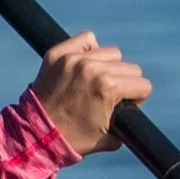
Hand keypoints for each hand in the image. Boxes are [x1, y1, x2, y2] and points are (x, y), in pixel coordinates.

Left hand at [31, 30, 152, 159]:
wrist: (36, 135)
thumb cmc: (73, 140)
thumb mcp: (111, 138)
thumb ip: (128, 121)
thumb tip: (134, 107)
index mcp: (108, 87)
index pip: (143, 85)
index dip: (137, 100)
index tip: (125, 107)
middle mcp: (93, 68)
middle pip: (130, 68)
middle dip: (125, 84)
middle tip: (109, 97)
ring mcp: (74, 59)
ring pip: (111, 53)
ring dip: (109, 67)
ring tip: (96, 82)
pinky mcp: (58, 54)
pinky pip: (86, 39)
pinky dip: (90, 48)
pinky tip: (86, 63)